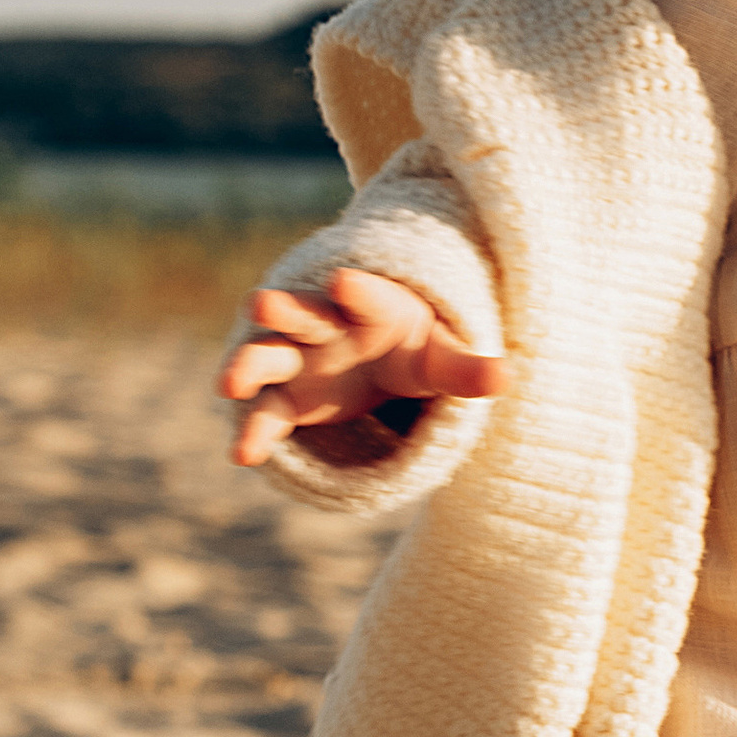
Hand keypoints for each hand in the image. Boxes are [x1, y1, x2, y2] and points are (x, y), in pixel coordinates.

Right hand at [218, 267, 507, 468]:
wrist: (378, 358)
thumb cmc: (413, 348)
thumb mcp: (440, 357)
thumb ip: (466, 369)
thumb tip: (507, 377)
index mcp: (371, 306)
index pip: (364, 295)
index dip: (355, 290)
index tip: (341, 281)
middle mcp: (326, 326)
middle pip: (302, 313)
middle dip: (283, 309)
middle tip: (262, 303)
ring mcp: (300, 360)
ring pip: (270, 356)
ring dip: (249, 365)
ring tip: (229, 382)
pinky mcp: (288, 398)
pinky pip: (268, 413)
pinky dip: (255, 432)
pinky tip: (244, 455)